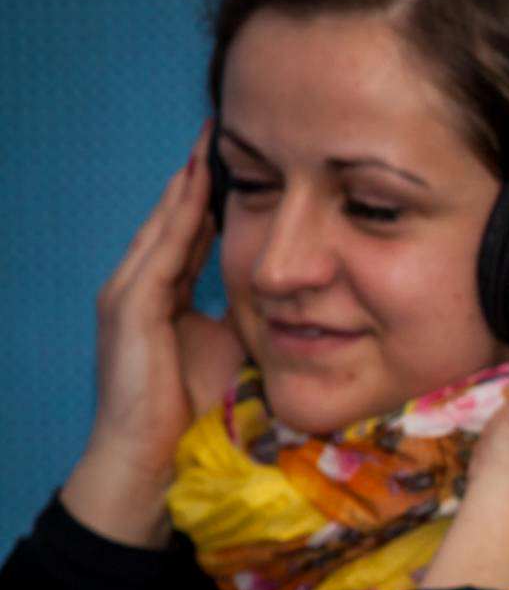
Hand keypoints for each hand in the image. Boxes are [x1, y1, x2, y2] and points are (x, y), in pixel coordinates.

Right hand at [62, 124, 247, 546]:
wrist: (150, 462)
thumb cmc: (196, 414)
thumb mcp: (235, 350)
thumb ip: (255, 317)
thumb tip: (299, 298)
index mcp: (164, 296)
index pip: (193, 232)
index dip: (217, 196)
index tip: (247, 157)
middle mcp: (140, 286)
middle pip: (177, 216)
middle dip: (201, 174)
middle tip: (226, 127)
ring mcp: (128, 295)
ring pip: (166, 223)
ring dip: (190, 183)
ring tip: (213, 141)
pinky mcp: (128, 310)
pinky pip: (160, 251)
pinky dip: (180, 216)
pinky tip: (199, 186)